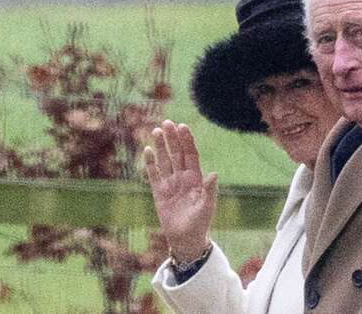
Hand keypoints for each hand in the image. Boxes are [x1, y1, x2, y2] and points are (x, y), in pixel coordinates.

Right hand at [144, 120, 217, 262]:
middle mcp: (183, 177)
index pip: (191, 155)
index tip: (182, 127)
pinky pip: (153, 174)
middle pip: (176, 153)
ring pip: (165, 160)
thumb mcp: (207, 206)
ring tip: (156, 130)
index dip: (187, 141)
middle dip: (172, 138)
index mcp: (196, 178)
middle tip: (167, 122)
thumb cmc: (200, 222)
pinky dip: (150, 163)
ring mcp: (170, 183)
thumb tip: (214, 173)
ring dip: (160, 146)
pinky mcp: (158, 192)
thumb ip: (210, 190)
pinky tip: (147, 150)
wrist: (186, 238)